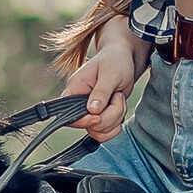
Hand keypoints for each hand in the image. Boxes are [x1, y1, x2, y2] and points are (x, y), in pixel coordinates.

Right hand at [67, 20, 138, 143]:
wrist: (124, 59)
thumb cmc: (115, 61)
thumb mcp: (110, 74)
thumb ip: (101, 92)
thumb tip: (92, 110)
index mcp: (75, 90)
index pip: (69, 115)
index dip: (84, 120)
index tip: (98, 115)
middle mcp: (79, 103)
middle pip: (89, 126)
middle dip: (109, 115)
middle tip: (117, 96)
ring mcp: (90, 112)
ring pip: (100, 131)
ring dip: (116, 118)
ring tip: (119, 98)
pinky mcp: (101, 116)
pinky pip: (106, 132)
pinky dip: (117, 124)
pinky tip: (120, 107)